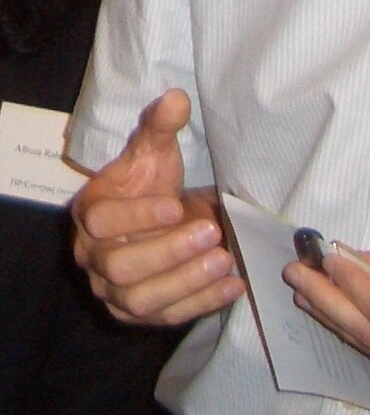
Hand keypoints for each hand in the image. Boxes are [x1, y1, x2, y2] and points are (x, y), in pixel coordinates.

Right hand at [71, 88, 243, 325]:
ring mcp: (115, 293)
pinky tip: (233, 285)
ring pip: (143, 300)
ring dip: (186, 281)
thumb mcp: (156, 152)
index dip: (137, 216)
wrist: (162, 217)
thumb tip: (177, 97)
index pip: (101, 222)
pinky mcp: (141, 314)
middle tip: (211, 231)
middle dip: (168, 252)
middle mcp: (94, 259)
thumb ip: (161, 127)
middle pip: (121, 268)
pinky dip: (202, 303)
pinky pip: (168, 317)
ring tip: (225, 259)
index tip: (175, 204)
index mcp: (90, 214)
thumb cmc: (152, 183)